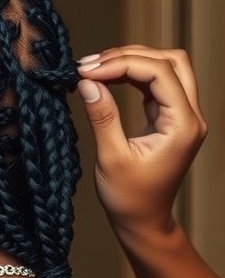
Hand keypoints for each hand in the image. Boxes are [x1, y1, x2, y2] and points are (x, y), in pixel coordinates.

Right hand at [76, 46, 206, 232]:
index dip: (122, 63)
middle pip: (171, 61)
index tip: (88, 70)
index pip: (159, 73)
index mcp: (183, 126)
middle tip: (92, 65)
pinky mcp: (169, 117)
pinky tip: (106, 78)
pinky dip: (131, 74)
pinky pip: (156, 83)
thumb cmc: (130, 199)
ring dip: (131, 61)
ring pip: (165, 67)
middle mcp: (190, 117)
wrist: (143, 222)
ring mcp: (182, 116)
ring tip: (95, 69)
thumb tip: (87, 82)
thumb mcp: (111, 158)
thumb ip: (103, 117)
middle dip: (130, 55)